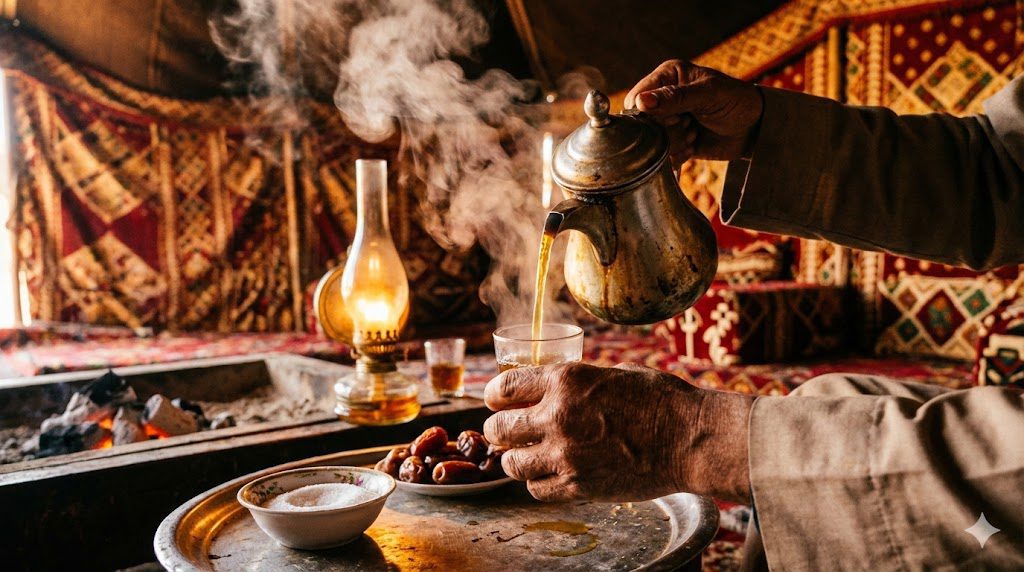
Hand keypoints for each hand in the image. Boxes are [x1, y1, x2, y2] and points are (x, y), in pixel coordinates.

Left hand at [483, 362, 753, 502]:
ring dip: (515, 459)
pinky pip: (536, 489)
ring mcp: (566, 455)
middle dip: (497, 430)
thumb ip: (574, 383)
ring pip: (512, 464)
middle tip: (503, 432)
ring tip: (524, 456)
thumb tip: (552, 388)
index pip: (505, 388)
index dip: (495, 396)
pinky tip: (548, 474)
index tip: (495, 401)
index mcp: (565, 381)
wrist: (689, 438)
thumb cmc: (659, 400)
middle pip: (499, 429)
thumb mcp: (610, 374)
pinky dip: (537, 482)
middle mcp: (557, 417)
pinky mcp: (578, 486)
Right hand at [624, 60, 763, 164]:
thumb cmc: (737, 101)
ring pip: (653, 142)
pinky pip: (664, 156)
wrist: (755, 128)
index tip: (675, 116)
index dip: (649, 114)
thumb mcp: (709, 94)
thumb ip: (675, 97)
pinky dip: (680, 153)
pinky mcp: (673, 141)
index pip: (636, 99)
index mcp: (667, 76)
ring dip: (678, 141)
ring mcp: (667, 121)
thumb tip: (640, 102)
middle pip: (643, 124)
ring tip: (697, 131)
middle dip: (669, 128)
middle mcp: (663, 98)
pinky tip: (696, 143)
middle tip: (691, 122)